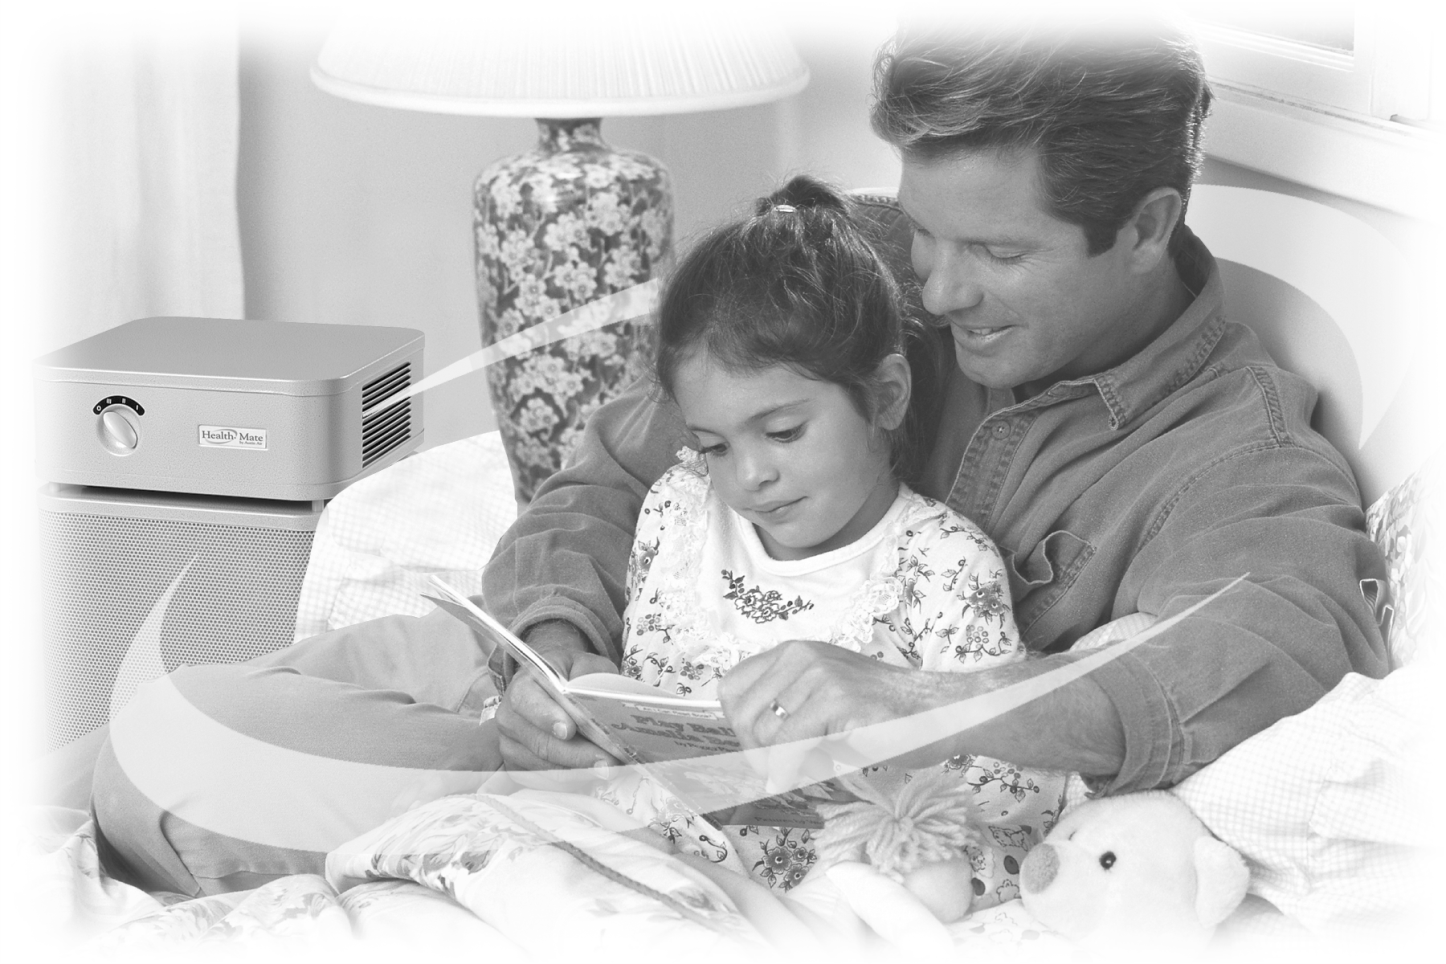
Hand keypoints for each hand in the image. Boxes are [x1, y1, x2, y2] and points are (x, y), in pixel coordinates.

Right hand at [494, 621, 622, 769]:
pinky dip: (573, 781)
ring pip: (545, 768)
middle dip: (577, 755)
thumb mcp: (584, 666)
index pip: (527, 701)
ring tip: (609, 768)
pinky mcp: (518, 769)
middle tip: (608, 761)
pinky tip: (594, 773)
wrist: (551, 690)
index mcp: (522, 686)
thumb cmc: (570, 677)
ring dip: (579, 772)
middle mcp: (510, 718)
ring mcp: (511, 746)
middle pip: (541, 743)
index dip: (547, 717)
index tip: (569, 731)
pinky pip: (546, 782)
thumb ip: (590, 676)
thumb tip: (599, 697)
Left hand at [719, 640, 960, 782]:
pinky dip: (789, 771)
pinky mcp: (838, 700)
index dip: (740, 727)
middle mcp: (802, 656)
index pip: (731, 688)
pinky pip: (790, 745)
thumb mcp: (823, 702)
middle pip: (742, 715)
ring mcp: (821, 675)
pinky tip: (805, 777)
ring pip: (765, 733)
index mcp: (794, 653)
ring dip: (781, 764)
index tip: (763, 751)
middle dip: (756, 753)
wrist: (937, 714)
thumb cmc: (881, 716)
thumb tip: (748, 753)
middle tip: (783, 771)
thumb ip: (786, 713)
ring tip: (814, 764)